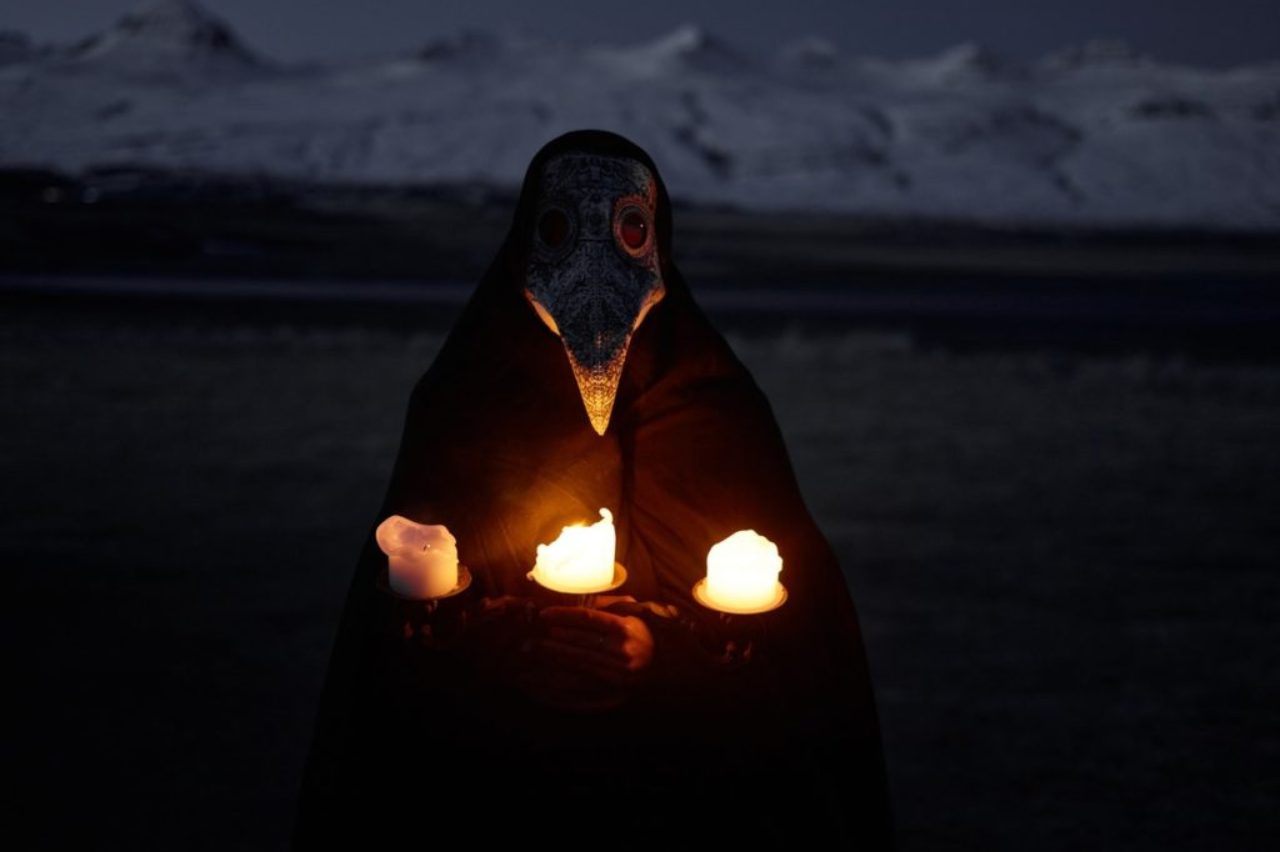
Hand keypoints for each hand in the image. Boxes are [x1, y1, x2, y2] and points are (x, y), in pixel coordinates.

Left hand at [536, 601, 654, 685]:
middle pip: (580, 640)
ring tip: (540, 649)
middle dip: (555, 636)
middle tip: (535, 634)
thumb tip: (579, 598)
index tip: (545, 614)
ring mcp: (619, 669)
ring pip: (580, 660)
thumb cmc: (645, 632)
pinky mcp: (616, 684)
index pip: (587, 618)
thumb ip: (608, 605)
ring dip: (556, 655)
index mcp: (625, 627)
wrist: (667, 663)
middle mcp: (622, 648)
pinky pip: (586, 677)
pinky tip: (553, 668)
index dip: (563, 615)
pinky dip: (568, 671)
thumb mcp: (632, 613)